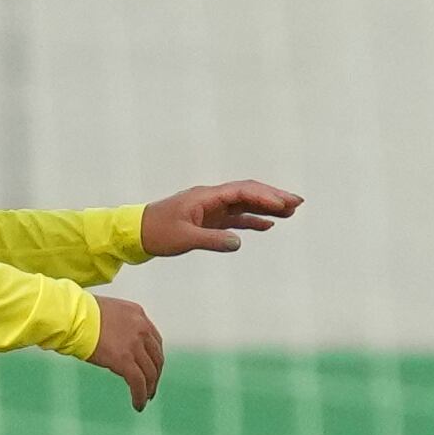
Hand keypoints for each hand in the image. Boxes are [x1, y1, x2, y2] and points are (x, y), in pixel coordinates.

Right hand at [87, 295, 164, 409]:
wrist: (72, 316)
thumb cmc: (79, 314)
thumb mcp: (108, 313)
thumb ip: (119, 326)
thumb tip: (117, 343)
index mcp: (138, 315)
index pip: (154, 340)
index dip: (154, 357)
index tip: (152, 368)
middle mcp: (141, 329)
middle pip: (156, 357)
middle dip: (155, 374)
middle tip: (151, 387)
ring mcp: (134, 345)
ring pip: (150, 372)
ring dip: (149, 388)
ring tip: (145, 398)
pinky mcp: (125, 360)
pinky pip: (139, 382)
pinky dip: (140, 395)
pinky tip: (138, 404)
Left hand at [143, 179, 302, 257]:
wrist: (136, 233)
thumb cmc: (156, 233)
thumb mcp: (183, 238)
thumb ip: (212, 240)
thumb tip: (238, 242)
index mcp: (205, 197)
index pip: (241, 192)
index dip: (265, 196)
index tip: (284, 204)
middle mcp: (211, 199)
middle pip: (247, 193)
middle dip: (273, 197)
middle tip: (297, 203)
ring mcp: (211, 208)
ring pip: (244, 204)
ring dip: (267, 207)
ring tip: (290, 212)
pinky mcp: (209, 220)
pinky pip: (236, 217)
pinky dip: (252, 220)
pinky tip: (267, 225)